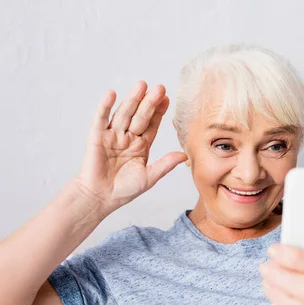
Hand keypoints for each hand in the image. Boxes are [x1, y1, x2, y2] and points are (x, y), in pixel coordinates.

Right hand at [75, 81, 187, 215]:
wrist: (101, 197)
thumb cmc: (124, 190)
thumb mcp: (149, 177)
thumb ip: (165, 164)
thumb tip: (184, 155)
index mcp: (141, 145)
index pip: (152, 125)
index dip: (159, 112)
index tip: (167, 99)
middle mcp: (128, 137)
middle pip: (140, 116)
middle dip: (149, 102)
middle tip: (159, 88)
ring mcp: (112, 135)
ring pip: (124, 114)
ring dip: (132, 99)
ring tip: (141, 85)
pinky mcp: (96, 137)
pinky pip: (101, 119)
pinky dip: (105, 106)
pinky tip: (112, 94)